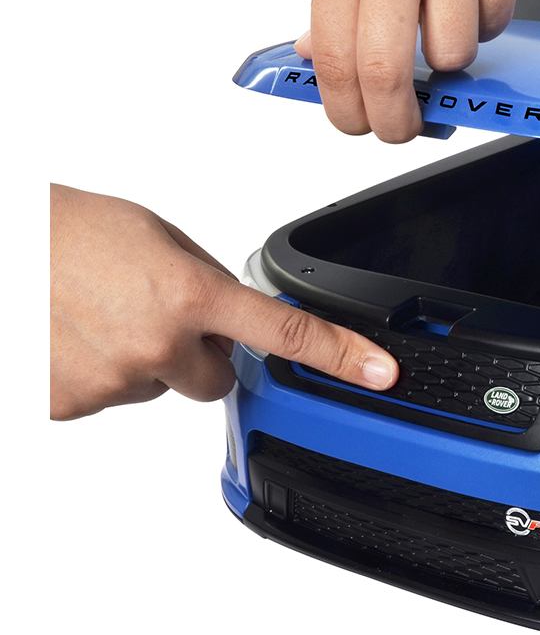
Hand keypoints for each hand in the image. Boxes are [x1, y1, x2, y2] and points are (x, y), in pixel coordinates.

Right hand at [50, 185, 398, 420]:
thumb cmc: (65, 229)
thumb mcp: (158, 237)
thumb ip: (207, 282)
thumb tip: (234, 317)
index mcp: (188, 294)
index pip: (283, 333)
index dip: (340, 356)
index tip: (380, 374)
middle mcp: (156, 343)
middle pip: (216, 377)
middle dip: (200, 353)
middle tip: (154, 313)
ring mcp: (112, 380)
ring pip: (158, 387)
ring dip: (144, 360)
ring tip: (100, 314)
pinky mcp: (69, 405)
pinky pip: (110, 398)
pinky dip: (98, 373)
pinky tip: (74, 335)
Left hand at [295, 0, 533, 142]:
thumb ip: (332, 1)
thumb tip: (323, 60)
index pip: (340, 61)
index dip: (349, 112)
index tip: (357, 123)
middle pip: (393, 73)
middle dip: (396, 121)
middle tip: (402, 124)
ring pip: (456, 51)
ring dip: (446, 61)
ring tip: (437, 31)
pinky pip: (499, 15)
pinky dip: (483, 21)